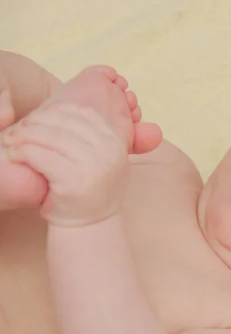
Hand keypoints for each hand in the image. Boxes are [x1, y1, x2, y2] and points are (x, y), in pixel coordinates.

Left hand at [2, 102, 127, 226]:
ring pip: (50, 137)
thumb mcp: (101, 160)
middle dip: (36, 123)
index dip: (55, 112)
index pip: (83, 114)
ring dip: (25, 136)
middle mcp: (109, 151)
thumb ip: (91, 136)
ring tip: (12, 141)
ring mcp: (94, 165)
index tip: (37, 119)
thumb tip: (61, 106)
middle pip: (64, 123)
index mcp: (116, 142)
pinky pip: (41, 156)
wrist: (92, 227)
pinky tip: (16, 154)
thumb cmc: (88, 190)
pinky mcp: (74, 180)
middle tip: (18, 129)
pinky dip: (24, 152)